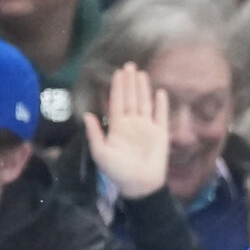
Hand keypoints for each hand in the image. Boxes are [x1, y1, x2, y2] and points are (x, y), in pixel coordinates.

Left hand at [84, 62, 171, 200]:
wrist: (140, 184)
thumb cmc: (117, 171)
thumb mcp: (100, 153)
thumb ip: (94, 134)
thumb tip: (87, 115)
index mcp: (117, 126)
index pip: (117, 102)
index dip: (117, 87)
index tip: (118, 72)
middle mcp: (132, 123)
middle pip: (130, 98)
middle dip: (129, 82)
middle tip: (129, 65)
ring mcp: (147, 128)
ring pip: (144, 103)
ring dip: (143, 88)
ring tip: (141, 73)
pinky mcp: (161, 135)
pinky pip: (161, 116)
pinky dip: (161, 104)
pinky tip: (160, 92)